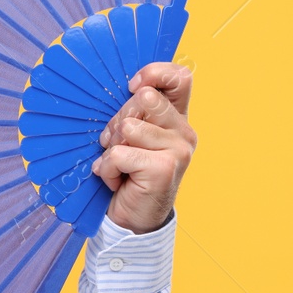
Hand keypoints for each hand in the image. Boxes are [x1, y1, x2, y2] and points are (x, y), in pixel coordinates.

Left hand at [90, 62, 196, 233]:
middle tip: (117, 144)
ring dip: (111, 148)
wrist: (132, 219)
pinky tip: (116, 180)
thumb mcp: (130, 137)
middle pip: (144, 98)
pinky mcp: (164, 169)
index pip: (180, 77)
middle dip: (118, 121)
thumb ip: (134, 112)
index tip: (132, 88)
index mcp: (177, 118)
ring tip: (118, 165)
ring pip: (128, 127)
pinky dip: (107, 168)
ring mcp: (178, 150)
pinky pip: (119, 154)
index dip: (153, 74)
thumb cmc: (126, 173)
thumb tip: (128, 88)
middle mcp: (184, 132)